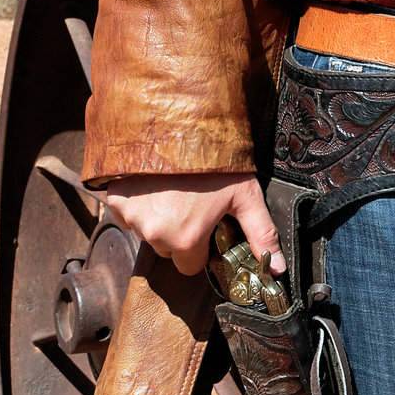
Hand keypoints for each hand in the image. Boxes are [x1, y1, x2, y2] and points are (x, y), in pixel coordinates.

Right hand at [100, 171, 283, 278]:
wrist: (181, 125)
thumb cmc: (217, 162)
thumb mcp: (246, 196)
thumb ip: (261, 235)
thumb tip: (278, 269)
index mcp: (186, 240)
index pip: (190, 266)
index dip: (201, 249)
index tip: (207, 227)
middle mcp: (154, 234)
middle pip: (168, 250)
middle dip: (180, 233)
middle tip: (193, 204)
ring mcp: (131, 217)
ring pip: (148, 232)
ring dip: (159, 219)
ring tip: (176, 191)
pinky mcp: (115, 201)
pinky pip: (127, 214)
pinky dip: (140, 204)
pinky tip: (156, 186)